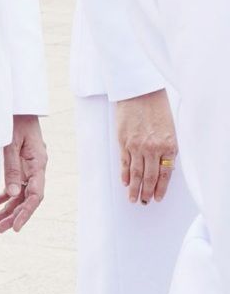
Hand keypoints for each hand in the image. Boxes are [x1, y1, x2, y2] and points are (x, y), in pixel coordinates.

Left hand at [0, 114, 46, 232]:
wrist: (18, 103)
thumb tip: (12, 195)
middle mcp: (37, 167)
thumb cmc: (15, 120)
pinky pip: (17, 184)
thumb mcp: (10, 143)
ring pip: (22, 193)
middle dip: (15, 215)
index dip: (26, 213)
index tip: (15, 227)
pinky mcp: (22, 162)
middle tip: (0, 229)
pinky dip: (7, 195)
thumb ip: (12, 167)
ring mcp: (30, 165)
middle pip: (29, 198)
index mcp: (39, 163)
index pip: (36, 195)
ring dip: (10, 208)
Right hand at [116, 88, 177, 204]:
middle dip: (147, 192)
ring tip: (133, 198)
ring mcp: (137, 146)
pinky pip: (124, 162)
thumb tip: (163, 167)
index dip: (160, 189)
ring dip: (134, 188)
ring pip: (136, 173)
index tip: (157, 198)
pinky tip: (125, 182)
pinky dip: (124, 174)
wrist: (139, 91)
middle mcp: (153, 149)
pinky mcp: (124, 141)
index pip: (165, 175)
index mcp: (168, 146)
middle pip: (150, 177)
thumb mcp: (169, 129)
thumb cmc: (156, 107)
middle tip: (144, 202)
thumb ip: (167, 148)